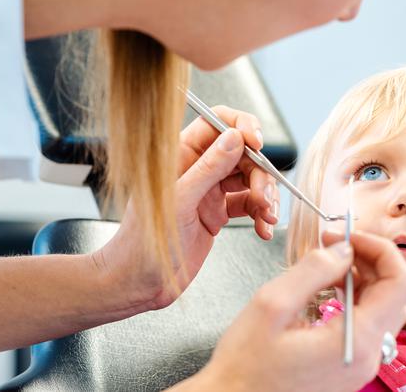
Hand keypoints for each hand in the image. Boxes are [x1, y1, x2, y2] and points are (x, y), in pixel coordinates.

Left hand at [96, 106, 279, 312]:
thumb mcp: (179, 203)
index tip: (258, 144)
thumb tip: (235, 138)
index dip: (242, 127)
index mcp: (179, 155)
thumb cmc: (143, 244)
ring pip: (249, 179)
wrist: (138, 283)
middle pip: (241, 153)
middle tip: (264, 196)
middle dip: (260, 172)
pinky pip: (248, 205)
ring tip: (267, 216)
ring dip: (265, 195)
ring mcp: (207, 191)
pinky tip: (263, 229)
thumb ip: (208, 169)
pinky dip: (261, 215)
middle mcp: (195, 169)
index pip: (217, 123)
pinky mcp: (216, 213)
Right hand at [179, 231, 405, 391]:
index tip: (348, 236)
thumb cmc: (245, 365)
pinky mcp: (349, 367)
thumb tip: (343, 249)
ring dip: (365, 278)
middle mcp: (369, 356)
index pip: (401, 283)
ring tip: (329, 263)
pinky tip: (329, 288)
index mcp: (357, 341)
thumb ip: (313, 270)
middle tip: (336, 243)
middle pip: (397, 294)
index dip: (381, 250)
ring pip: (384, 308)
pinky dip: (356, 298)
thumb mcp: (272, 305)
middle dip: (371, 260)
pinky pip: (368, 325)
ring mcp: (361, 365)